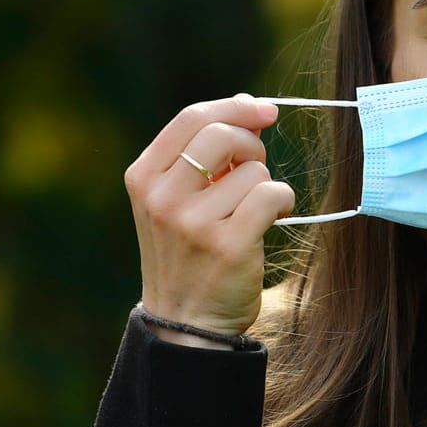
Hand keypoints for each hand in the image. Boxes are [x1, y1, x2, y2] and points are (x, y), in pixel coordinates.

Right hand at [123, 94, 295, 337]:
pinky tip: (274, 218)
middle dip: (252, 144)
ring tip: (255, 208)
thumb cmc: (188, 252)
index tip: (262, 111)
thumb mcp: (179, 199)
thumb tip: (251, 105)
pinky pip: (272, 194)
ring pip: (253, 169)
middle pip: (222, 133)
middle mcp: (161, 198)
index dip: (233, 107)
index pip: (191, 118)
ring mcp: (192, 223)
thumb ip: (207, 152)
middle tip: (255, 168)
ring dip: (266, 182)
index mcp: (143, 178)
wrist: (185, 322)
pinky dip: (283, 200)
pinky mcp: (227, 245)